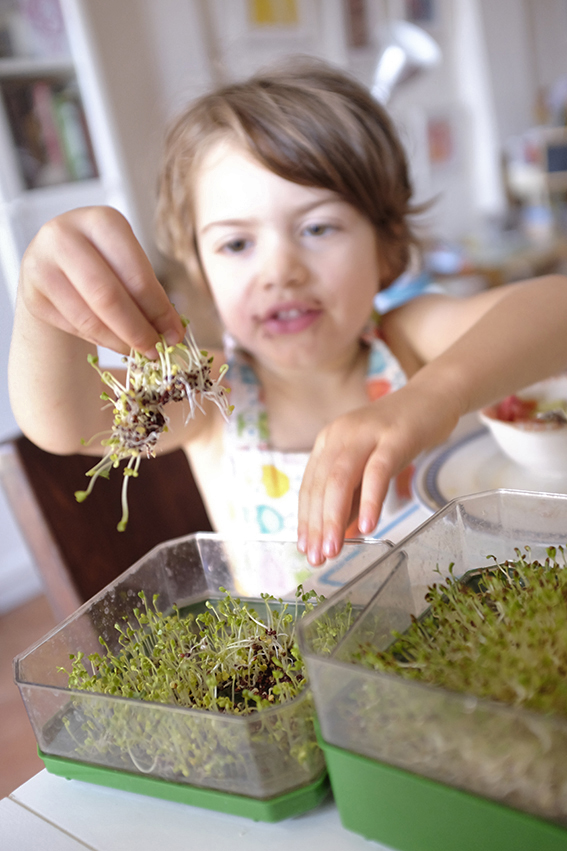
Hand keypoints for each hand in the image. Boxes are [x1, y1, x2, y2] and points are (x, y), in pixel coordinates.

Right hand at [19, 206, 184, 355]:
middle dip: (138, 330)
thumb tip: (173, 332)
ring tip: (140, 351)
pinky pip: (73, 327)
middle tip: (157, 351)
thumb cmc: (104, 262)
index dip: (158, 310)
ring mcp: (42, 265)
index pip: (136, 274)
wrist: (55, 263)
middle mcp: (65, 236)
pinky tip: (116, 343)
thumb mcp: (129, 265)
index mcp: (102, 221)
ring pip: (89, 317)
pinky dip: (100, 341)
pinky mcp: (32, 295)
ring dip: (120, 341)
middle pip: (108, 297)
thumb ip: (150, 294)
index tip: (175, 334)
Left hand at [297, 383, 458, 564]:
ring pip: (341, 480)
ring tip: (334, 548)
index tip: (305, 547)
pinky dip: (370, 501)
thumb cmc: (398, 435)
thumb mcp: (368, 463)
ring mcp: (366, 434)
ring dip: (334, 518)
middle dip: (316, 525)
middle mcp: (341, 435)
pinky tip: (367, 525)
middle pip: (321, 485)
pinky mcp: (394, 437)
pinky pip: (378, 472)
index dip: (306, 519)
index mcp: (329, 441)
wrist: (432, 397)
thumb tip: (341, 531)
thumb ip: (353, 494)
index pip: (310, 486)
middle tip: (317, 556)